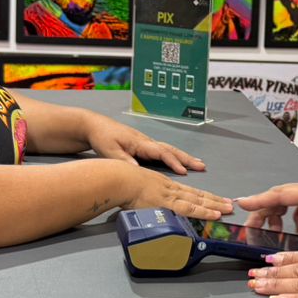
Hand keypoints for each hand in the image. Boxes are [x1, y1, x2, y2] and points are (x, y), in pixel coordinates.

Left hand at [85, 114, 204, 175]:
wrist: (95, 126)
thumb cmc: (103, 137)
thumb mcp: (110, 150)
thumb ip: (124, 160)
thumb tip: (138, 171)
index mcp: (140, 142)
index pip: (161, 152)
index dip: (173, 162)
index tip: (183, 171)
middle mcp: (146, 142)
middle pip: (171, 150)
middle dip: (187, 158)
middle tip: (202, 166)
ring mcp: (146, 144)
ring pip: (169, 150)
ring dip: (184, 157)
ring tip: (198, 164)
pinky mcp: (144, 147)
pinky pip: (164, 152)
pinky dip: (175, 157)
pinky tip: (180, 163)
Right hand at [119, 165, 232, 218]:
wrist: (118, 179)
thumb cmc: (123, 184)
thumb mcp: (138, 192)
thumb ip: (146, 202)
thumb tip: (147, 209)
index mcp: (165, 187)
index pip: (189, 193)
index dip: (203, 197)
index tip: (215, 201)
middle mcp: (171, 189)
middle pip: (197, 195)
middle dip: (214, 201)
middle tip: (229, 205)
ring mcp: (170, 196)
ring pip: (198, 201)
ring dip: (214, 206)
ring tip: (228, 209)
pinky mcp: (167, 203)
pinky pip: (189, 208)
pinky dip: (203, 212)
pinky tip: (214, 215)